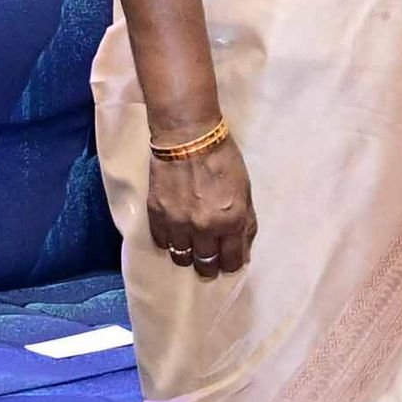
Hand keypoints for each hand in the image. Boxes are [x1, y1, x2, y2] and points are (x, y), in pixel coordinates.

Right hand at [147, 135, 255, 277]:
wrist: (188, 136)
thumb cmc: (222, 159)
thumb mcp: (245, 191)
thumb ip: (245, 224)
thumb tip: (243, 250)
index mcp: (231, 221)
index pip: (232, 261)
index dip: (231, 264)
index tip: (228, 261)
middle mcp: (204, 228)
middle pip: (205, 265)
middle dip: (210, 265)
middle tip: (209, 258)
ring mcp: (178, 223)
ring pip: (181, 258)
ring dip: (188, 255)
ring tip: (191, 245)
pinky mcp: (157, 215)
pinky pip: (162, 242)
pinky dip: (169, 241)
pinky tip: (175, 231)